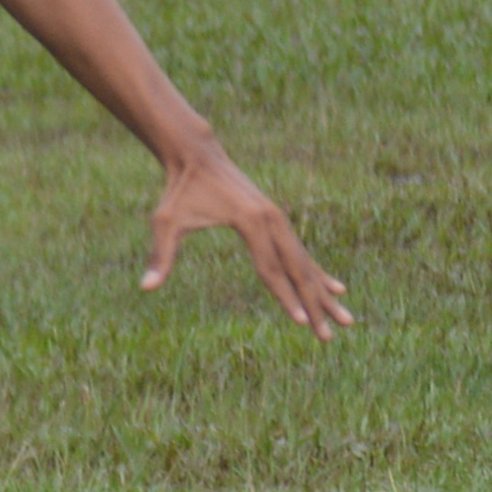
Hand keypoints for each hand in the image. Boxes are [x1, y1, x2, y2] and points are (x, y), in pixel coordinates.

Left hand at [144, 146, 350, 339]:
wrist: (198, 157)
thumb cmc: (179, 192)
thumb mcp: (166, 223)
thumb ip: (161, 256)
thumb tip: (145, 288)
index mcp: (252, 222)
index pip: (271, 270)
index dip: (285, 299)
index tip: (301, 323)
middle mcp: (273, 221)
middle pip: (297, 271)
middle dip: (314, 305)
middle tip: (330, 335)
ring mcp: (279, 220)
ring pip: (305, 264)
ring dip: (323, 294)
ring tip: (345, 319)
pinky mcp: (277, 221)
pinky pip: (300, 253)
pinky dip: (317, 273)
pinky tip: (335, 289)